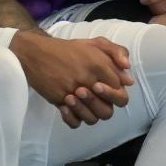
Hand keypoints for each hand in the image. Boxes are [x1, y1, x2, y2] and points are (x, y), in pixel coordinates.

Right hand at [11, 34, 132, 127]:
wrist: (37, 53)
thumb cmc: (70, 49)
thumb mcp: (97, 43)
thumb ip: (117, 53)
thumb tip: (128, 79)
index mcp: (100, 66)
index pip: (120, 90)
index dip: (115, 91)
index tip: (105, 85)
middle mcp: (88, 80)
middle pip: (108, 110)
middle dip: (104, 105)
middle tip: (94, 94)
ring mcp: (73, 92)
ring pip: (92, 118)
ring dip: (90, 112)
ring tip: (81, 99)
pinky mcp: (59, 100)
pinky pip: (73, 122)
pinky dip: (74, 118)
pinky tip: (70, 107)